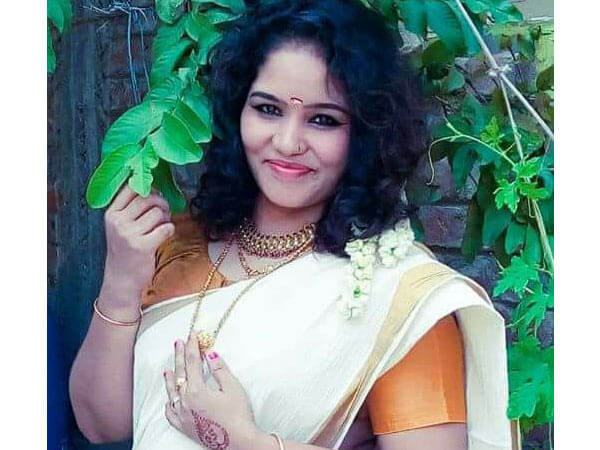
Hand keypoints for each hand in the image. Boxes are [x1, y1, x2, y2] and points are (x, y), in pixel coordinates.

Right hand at [100, 185, 173, 309]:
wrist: (121, 279)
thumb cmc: (125, 250)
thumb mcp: (120, 226)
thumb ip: (132, 207)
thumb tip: (155, 187)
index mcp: (111, 213)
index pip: (131, 188)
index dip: (148, 188)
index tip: (154, 195)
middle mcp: (118, 222)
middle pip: (148, 198)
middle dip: (161, 203)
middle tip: (164, 212)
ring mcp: (129, 234)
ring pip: (158, 212)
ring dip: (165, 218)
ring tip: (161, 227)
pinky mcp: (143, 246)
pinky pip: (166, 228)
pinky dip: (169, 230)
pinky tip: (163, 236)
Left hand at [163, 336, 260, 449]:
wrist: (239, 442)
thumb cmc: (238, 415)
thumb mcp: (232, 387)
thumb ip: (219, 369)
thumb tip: (209, 353)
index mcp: (197, 390)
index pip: (192, 362)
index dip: (192, 346)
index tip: (192, 335)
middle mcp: (186, 402)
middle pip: (181, 373)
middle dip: (180, 356)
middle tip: (179, 342)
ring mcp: (183, 415)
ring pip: (172, 392)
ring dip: (171, 378)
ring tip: (168, 368)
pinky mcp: (184, 426)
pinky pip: (171, 413)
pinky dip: (170, 402)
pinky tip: (170, 398)